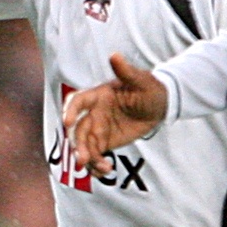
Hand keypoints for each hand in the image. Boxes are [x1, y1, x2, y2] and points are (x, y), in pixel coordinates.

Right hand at [63, 54, 168, 178]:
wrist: (159, 105)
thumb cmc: (148, 88)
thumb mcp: (140, 80)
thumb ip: (125, 71)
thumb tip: (114, 55)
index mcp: (98, 96)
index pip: (78, 102)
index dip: (70, 111)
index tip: (68, 123)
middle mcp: (93, 113)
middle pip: (78, 130)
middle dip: (78, 144)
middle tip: (83, 158)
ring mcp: (98, 129)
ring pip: (85, 145)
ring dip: (88, 158)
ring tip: (102, 168)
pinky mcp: (105, 142)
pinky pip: (95, 155)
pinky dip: (97, 165)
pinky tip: (106, 170)